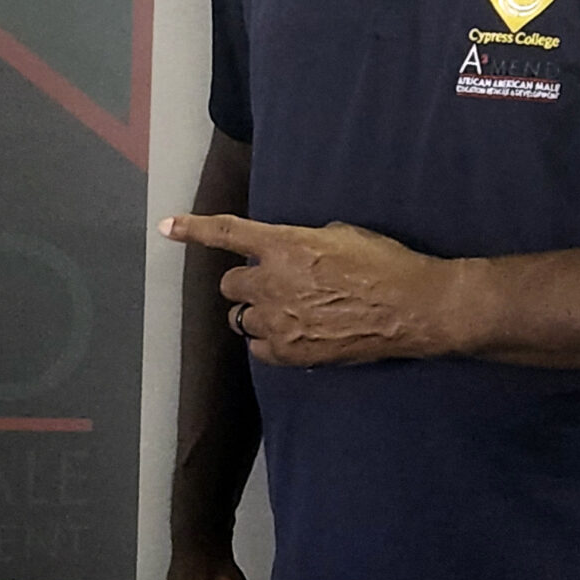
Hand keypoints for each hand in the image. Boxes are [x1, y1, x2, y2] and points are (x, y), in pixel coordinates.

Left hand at [161, 211, 472, 365]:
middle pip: (231, 283)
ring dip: (257, 312)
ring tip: (290, 312)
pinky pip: (258, 347)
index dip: (193, 229)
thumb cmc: (383, 263)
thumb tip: (288, 251)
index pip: (227, 233)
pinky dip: (268, 340)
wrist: (413, 308)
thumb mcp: (339, 235)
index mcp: (284, 245)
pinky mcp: (292, 352)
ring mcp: (280, 320)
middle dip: (247, 282)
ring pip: (241, 317)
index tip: (166, 227)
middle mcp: (273, 281)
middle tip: (276, 284)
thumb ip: (301, 242)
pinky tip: (293, 335)